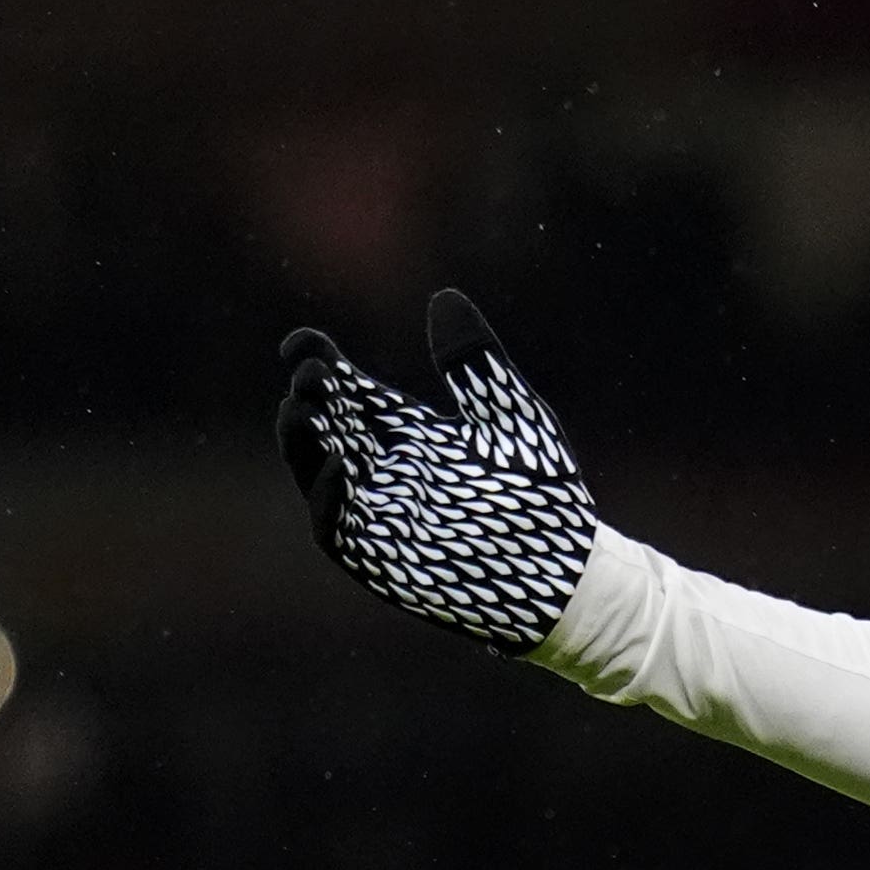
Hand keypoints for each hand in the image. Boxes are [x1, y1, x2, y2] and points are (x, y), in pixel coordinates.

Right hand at [275, 291, 602, 653]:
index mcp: (407, 433)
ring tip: (300, 409)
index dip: (316, 364)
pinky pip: (335, 529)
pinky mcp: (381, 559)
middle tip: (312, 373)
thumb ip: (475, 364)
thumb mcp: (511, 418)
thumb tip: (444, 297)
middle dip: (308, 398)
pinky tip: (339, 464)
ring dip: (301, 442)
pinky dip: (327, 498)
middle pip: (324, 425)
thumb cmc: (545, 497)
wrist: (569, 571)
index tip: (305, 344)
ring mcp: (378, 515)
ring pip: (315, 473)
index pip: (345, 391)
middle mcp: (383, 470)